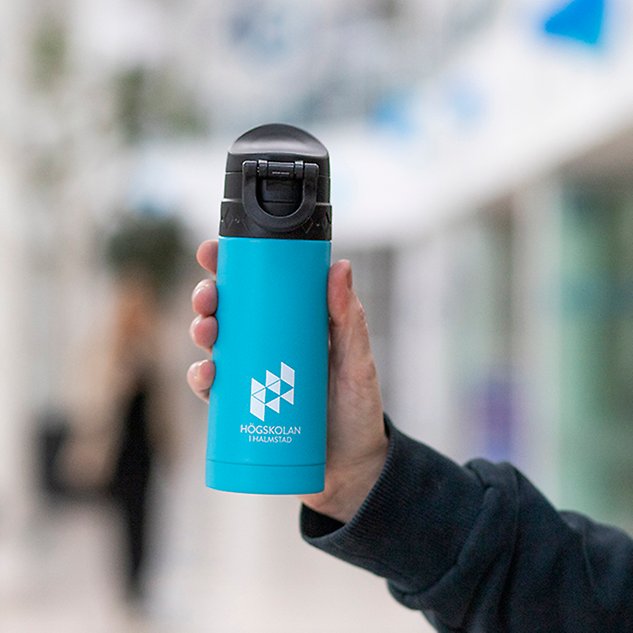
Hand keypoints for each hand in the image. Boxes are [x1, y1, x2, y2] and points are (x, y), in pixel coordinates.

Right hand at [188, 240, 387, 522]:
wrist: (351, 468)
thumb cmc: (358, 409)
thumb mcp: (358, 363)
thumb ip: (351, 321)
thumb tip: (341, 267)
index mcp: (293, 324)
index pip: (258, 286)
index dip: (230, 265)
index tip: (213, 250)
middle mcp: (268, 344)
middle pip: (229, 311)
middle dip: (208, 297)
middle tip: (207, 296)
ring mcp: (252, 374)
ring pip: (215, 344)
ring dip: (200, 331)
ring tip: (206, 331)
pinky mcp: (242, 406)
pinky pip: (213, 387)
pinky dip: (201, 377)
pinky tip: (205, 373)